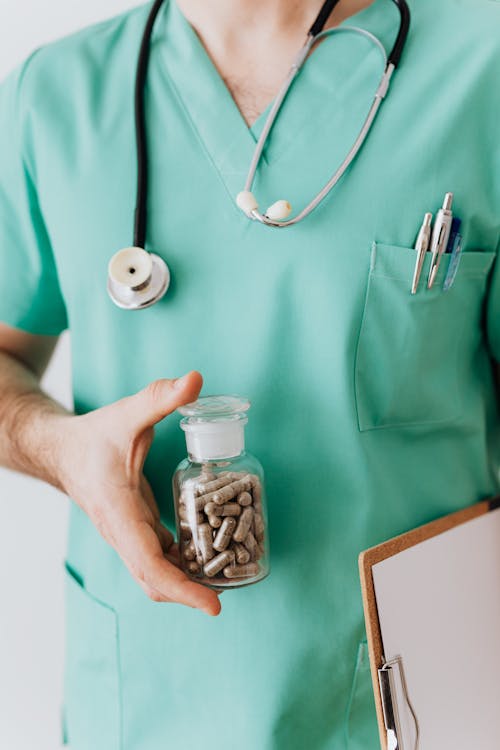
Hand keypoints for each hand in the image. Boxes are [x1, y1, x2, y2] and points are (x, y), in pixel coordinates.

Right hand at [59, 371, 220, 615]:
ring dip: (187, 581)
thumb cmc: (93, 436)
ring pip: (155, 573)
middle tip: (228, 596)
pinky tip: (206, 553)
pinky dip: (181, 563)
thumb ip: (159, 397)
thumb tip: (196, 379)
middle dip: (189, 594)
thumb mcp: (126, 414)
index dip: (183, 589)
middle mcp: (121, 532)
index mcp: (118, 513)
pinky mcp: (134, 529)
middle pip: (154, 580)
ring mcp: (126, 534)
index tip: (214, 604)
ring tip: (226, 577)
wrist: (62, 450)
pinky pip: (157, 556)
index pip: (149, 564)